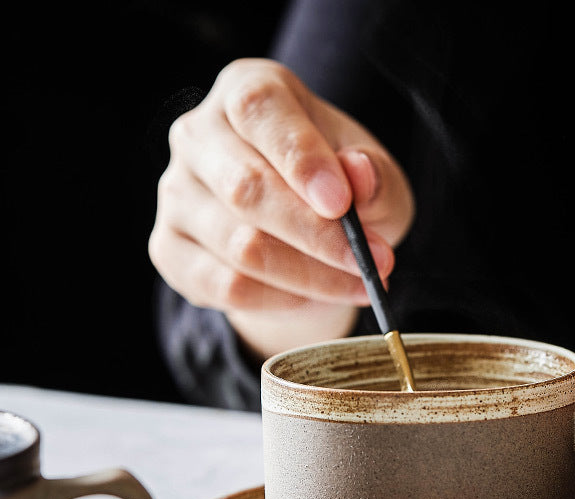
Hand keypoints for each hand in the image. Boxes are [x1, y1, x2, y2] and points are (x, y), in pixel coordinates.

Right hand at [148, 58, 414, 358]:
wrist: (304, 242)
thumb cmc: (340, 193)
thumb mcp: (373, 176)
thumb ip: (372, 173)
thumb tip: (360, 173)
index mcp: (246, 91)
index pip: (259, 110)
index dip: (300, 158)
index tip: (341, 203)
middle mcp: (197, 134)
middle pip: (247, 188)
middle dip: (318, 236)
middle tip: (374, 264)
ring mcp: (176, 194)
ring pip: (241, 247)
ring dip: (312, 277)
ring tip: (361, 286)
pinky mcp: (169, 249)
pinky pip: (227, 287)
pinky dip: (281, 300)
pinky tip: (315, 297)